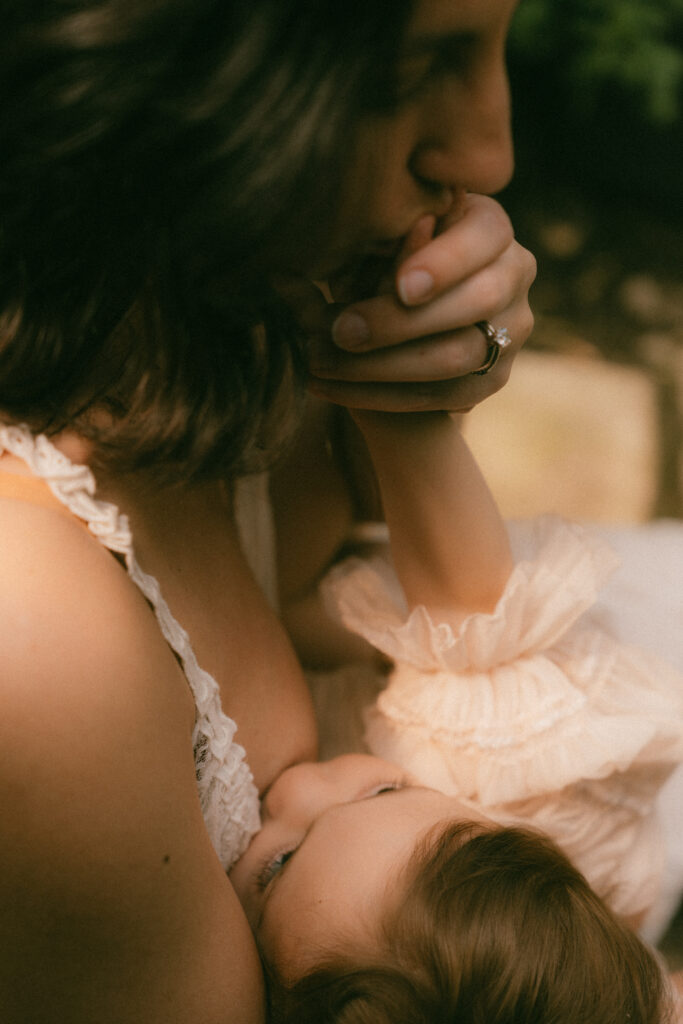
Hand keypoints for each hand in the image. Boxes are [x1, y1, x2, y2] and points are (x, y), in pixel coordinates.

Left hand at [280, 193, 535, 412]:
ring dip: (384, 366)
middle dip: (403, 322)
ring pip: (459, 356)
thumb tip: (343, 243)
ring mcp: (512, 331)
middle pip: (476, 302)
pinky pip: (444, 396)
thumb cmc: (383, 254)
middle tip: (341, 332)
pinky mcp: (493, 377)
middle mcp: (516, 273)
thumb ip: (373, 242)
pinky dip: (382, 396)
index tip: (400, 286)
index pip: (480, 239)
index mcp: (490, 225)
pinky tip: (329, 388)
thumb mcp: (377, 238)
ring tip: (322, 363)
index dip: (444, 264)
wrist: (404, 314)